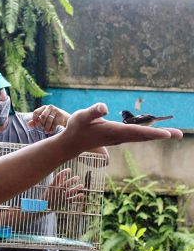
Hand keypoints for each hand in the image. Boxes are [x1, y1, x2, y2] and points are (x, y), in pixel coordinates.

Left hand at [28, 105, 70, 133]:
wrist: (65, 119)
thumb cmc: (52, 119)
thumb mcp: (44, 119)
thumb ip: (36, 121)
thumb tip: (29, 124)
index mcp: (44, 107)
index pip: (36, 112)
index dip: (35, 119)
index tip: (36, 125)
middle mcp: (50, 107)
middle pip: (42, 117)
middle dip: (42, 124)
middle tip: (42, 128)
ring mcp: (56, 110)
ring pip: (48, 121)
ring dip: (46, 128)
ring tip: (46, 131)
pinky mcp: (61, 115)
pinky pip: (54, 124)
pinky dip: (51, 129)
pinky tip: (51, 131)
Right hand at [42, 168, 83, 209]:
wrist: (44, 206)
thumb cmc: (48, 194)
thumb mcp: (51, 187)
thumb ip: (58, 181)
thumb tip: (65, 176)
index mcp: (53, 185)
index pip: (58, 177)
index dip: (64, 172)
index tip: (69, 170)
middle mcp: (57, 190)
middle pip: (65, 185)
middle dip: (72, 181)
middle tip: (78, 177)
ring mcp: (60, 197)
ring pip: (70, 192)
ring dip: (76, 188)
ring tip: (82, 185)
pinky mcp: (64, 202)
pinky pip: (71, 200)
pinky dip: (77, 197)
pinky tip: (82, 195)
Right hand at [61, 103, 182, 153]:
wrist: (72, 143)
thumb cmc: (76, 128)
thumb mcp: (81, 116)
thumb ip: (93, 111)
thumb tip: (104, 107)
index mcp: (112, 131)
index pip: (135, 132)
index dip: (151, 133)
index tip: (166, 134)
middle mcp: (118, 136)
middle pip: (143, 136)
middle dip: (160, 135)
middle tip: (179, 135)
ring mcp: (118, 138)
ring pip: (141, 137)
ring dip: (157, 135)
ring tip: (173, 134)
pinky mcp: (117, 138)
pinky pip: (137, 136)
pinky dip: (148, 135)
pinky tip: (154, 133)